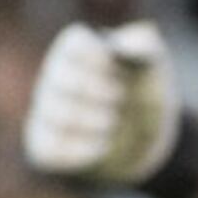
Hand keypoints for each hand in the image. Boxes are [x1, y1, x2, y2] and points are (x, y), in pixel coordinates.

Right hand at [23, 22, 183, 189]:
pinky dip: (88, 152)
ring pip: (61, 117)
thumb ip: (144, 49)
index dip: (105, 62)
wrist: (145, 143)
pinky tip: (101, 146)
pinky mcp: (42, 144)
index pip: (76, 45)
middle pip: (69, 81)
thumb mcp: (154, 69)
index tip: (123, 73)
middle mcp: (53, 76)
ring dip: (101, 125)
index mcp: (76, 49)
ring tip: (114, 124)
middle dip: (107, 96)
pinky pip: (55, 149)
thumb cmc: (145, 97)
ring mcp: (44, 111)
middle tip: (122, 102)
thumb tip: (123, 49)